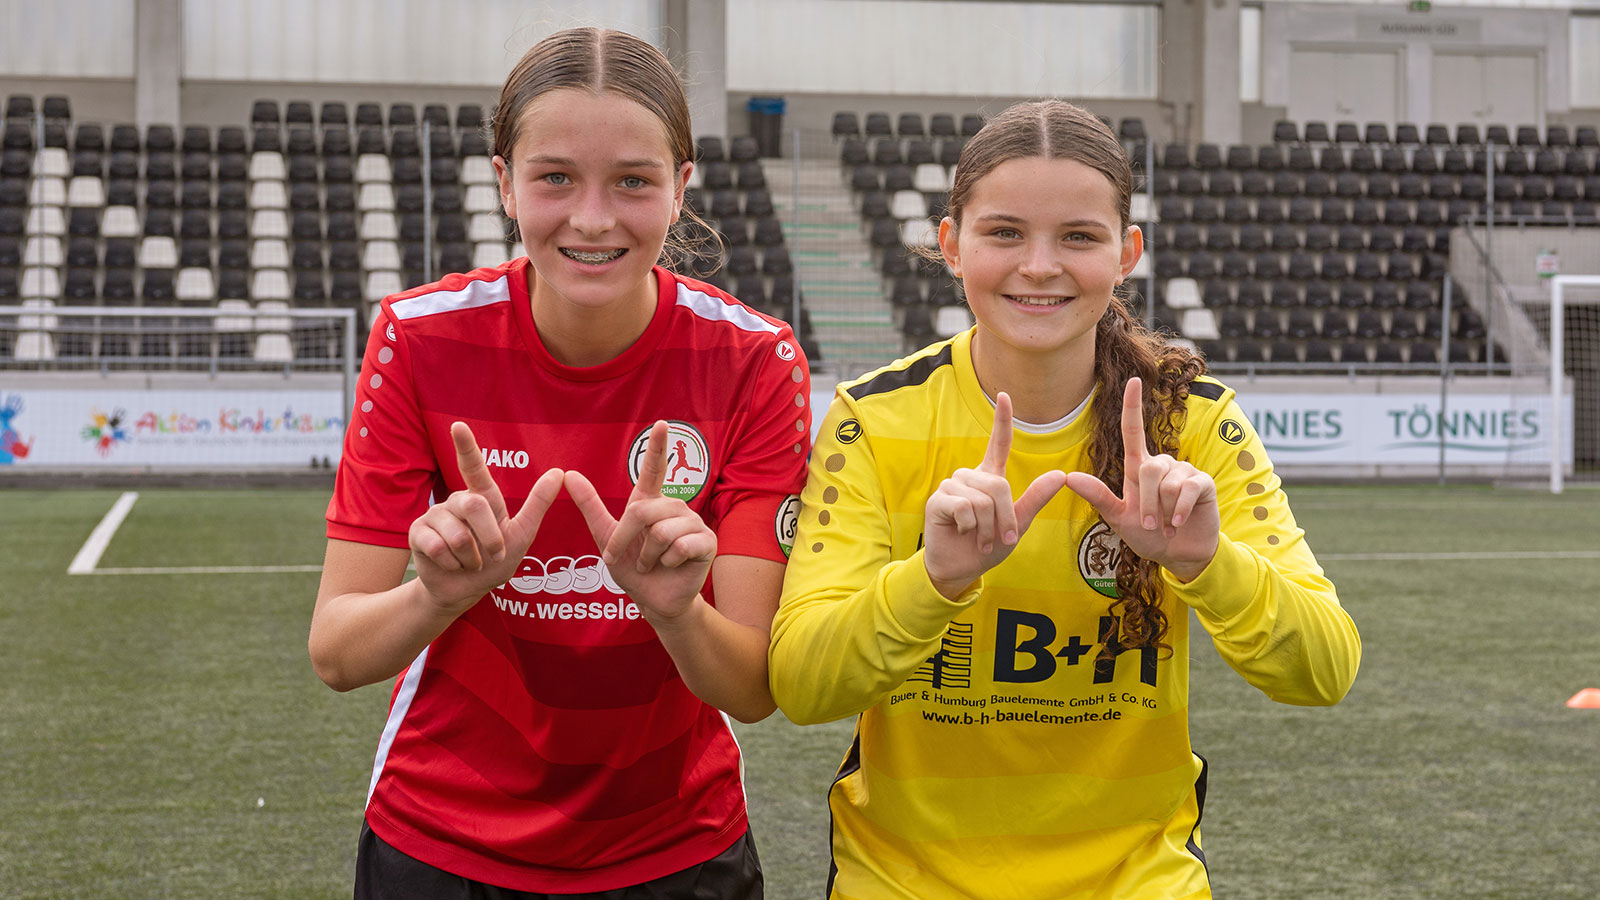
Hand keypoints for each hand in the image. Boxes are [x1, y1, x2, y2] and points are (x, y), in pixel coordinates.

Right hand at [409, 422, 563, 613]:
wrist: (465, 591)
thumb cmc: (494, 563)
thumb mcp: (522, 535)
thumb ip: (537, 504)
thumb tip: (559, 472)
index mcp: (481, 498)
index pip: (473, 467)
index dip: (466, 446)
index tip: (458, 426)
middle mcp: (456, 501)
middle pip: (475, 506)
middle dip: (490, 538)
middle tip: (493, 556)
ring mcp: (434, 515)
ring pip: (458, 535)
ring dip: (471, 558)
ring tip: (469, 562)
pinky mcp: (417, 533)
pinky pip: (438, 547)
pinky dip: (452, 564)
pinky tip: (450, 565)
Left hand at [565, 421, 715, 623]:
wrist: (654, 601)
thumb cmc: (633, 569)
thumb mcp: (606, 538)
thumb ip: (591, 506)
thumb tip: (568, 474)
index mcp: (651, 503)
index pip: (654, 469)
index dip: (657, 446)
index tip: (661, 423)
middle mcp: (674, 507)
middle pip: (643, 511)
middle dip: (626, 540)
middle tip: (628, 559)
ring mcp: (693, 522)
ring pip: (661, 532)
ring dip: (648, 556)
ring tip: (653, 563)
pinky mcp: (707, 541)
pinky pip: (679, 546)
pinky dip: (667, 563)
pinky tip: (672, 567)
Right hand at [923, 392, 1067, 598]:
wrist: (961, 569)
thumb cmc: (988, 547)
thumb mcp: (1018, 525)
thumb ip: (1035, 500)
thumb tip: (1062, 474)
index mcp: (990, 478)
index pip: (998, 443)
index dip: (1002, 421)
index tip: (1004, 395)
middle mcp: (969, 477)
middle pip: (998, 485)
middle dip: (1005, 517)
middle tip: (1001, 539)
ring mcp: (951, 486)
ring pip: (981, 498)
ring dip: (988, 526)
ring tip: (980, 539)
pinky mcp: (937, 499)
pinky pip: (964, 506)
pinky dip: (970, 526)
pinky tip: (962, 532)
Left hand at [1065, 377, 1218, 581]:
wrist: (1179, 555)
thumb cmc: (1148, 535)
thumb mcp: (1118, 517)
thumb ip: (1097, 497)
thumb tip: (1068, 476)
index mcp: (1139, 468)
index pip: (1134, 430)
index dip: (1133, 405)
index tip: (1134, 380)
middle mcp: (1162, 464)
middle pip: (1149, 468)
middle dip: (1145, 501)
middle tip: (1148, 524)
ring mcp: (1184, 471)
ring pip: (1167, 481)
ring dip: (1162, 509)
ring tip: (1166, 524)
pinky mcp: (1203, 483)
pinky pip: (1187, 488)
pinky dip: (1180, 509)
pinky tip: (1179, 521)